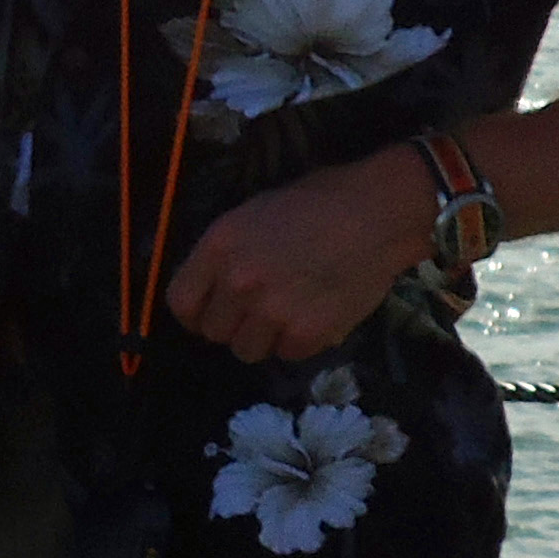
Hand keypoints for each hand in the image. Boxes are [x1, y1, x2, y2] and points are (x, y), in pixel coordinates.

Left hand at [163, 148, 432, 365]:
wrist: (377, 214)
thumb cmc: (317, 203)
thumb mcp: (254, 214)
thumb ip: (228, 253)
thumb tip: (214, 288)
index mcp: (220, 246)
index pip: (181, 303)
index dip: (195, 313)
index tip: (210, 313)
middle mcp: (239, 282)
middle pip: (213, 332)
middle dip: (233, 325)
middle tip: (260, 310)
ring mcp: (272, 311)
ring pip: (246, 350)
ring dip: (264, 338)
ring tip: (288, 313)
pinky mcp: (307, 333)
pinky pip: (287, 354)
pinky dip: (300, 341)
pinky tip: (316, 314)